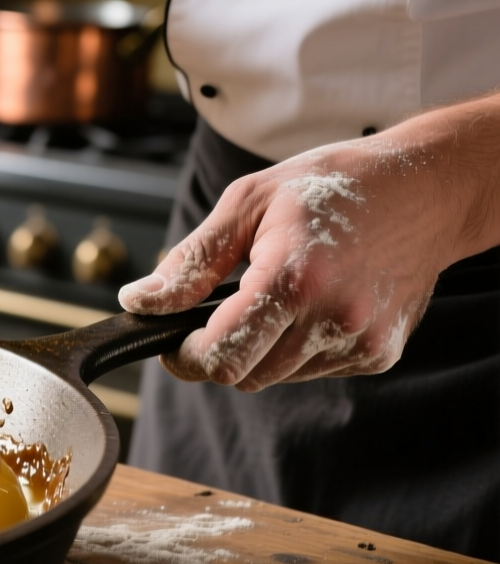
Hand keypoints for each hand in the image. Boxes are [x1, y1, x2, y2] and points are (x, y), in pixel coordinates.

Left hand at [119, 109, 499, 390]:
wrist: (425, 189)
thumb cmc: (332, 186)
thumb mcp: (248, 203)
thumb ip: (190, 262)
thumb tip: (138, 301)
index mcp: (292, 279)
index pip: (219, 356)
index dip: (184, 357)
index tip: (173, 340)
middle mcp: (331, 318)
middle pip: (243, 376)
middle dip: (218, 352)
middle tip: (219, 312)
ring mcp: (360, 341)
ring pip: (276, 377)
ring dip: (259, 350)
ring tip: (275, 296)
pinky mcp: (379, 354)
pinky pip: (313, 371)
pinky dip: (296, 348)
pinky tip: (311, 304)